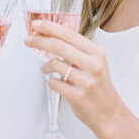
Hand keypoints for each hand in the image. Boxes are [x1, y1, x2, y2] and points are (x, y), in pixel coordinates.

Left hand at [25, 19, 123, 134]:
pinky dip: (51, 81)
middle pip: (59, 46)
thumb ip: (77, 50)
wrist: (109, 113)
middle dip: (39, 41)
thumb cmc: (99, 87)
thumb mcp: (95, 63)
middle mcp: (93, 65)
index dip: (50, 27)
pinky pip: (54, 83)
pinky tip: (57, 83)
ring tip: (46, 69)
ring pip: (55, 64)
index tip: (37, 24)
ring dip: (46, 66)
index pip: (69, 34)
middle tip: (28, 40)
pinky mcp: (77, 96)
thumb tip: (51, 36)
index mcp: (97, 53)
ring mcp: (85, 81)